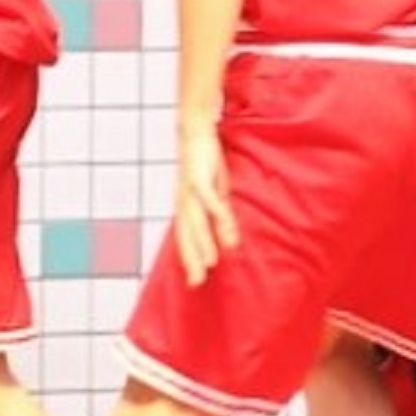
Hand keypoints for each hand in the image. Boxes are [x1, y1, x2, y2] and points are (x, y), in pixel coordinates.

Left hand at [173, 120, 236, 285]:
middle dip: (192, 260)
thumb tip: (231, 243)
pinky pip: (208, 199)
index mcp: (186, 207)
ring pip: (195, 222)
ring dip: (203, 243)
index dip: (190, 260)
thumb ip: (222, 218)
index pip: (186, 239)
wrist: (196, 132)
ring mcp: (189, 191)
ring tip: (211, 263)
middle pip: (187, 236)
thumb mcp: (218, 194)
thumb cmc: (206, 165)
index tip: (195, 283)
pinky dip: (215, 213)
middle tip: (198, 283)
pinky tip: (223, 226)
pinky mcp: (198, 178)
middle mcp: (183, 203)